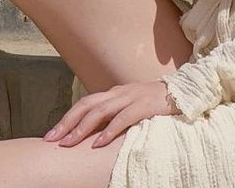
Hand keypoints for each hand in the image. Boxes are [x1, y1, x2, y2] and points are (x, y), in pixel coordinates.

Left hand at [42, 79, 179, 148]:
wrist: (182, 92)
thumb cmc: (155, 103)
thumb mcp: (130, 106)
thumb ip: (114, 114)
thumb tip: (94, 132)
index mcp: (114, 93)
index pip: (85, 103)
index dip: (67, 118)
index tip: (51, 135)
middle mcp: (119, 93)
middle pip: (86, 105)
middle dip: (67, 122)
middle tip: (52, 139)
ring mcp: (131, 97)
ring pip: (100, 111)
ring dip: (82, 128)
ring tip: (70, 143)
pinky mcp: (144, 105)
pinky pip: (123, 118)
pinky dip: (109, 130)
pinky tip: (99, 143)